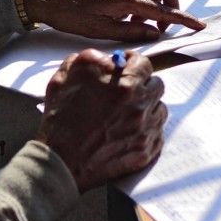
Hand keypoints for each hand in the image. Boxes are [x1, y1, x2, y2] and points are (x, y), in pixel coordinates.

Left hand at [24, 0, 204, 41]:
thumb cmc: (69, 15)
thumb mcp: (99, 30)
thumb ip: (130, 31)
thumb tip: (154, 34)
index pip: (163, 11)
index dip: (183, 20)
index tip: (199, 26)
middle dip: (173, 5)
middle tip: (163, 25)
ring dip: (156, 0)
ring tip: (140, 20)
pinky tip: (127, 10)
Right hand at [38, 49, 165, 191]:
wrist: (61, 161)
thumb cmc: (60, 120)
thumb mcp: (65, 77)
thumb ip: (89, 60)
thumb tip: (106, 59)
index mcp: (123, 83)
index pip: (143, 63)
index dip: (133, 63)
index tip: (127, 66)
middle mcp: (140, 104)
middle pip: (156, 85)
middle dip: (142, 84)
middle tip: (128, 90)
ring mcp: (145, 129)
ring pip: (159, 109)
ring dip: (147, 107)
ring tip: (128, 113)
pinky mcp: (145, 150)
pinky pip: (157, 133)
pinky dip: (146, 130)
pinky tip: (130, 131)